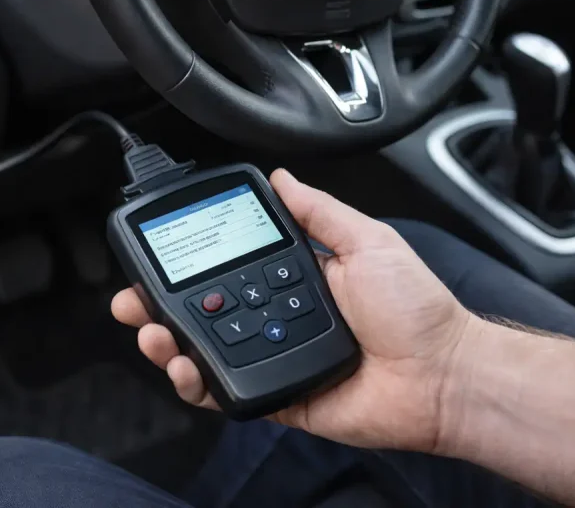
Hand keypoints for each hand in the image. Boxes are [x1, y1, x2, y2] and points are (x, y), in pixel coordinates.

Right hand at [111, 169, 476, 453]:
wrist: (443, 376)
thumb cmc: (416, 311)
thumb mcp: (367, 241)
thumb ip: (319, 212)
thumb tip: (282, 179)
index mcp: (292, 279)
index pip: (225, 268)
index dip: (185, 265)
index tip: (156, 256)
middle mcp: (275, 317)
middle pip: (201, 310)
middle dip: (156, 305)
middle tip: (132, 301)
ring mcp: (272, 357)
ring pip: (202, 351)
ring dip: (166, 342)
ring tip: (153, 333)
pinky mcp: (277, 396)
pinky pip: (226, 392)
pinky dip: (196, 385)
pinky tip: (183, 368)